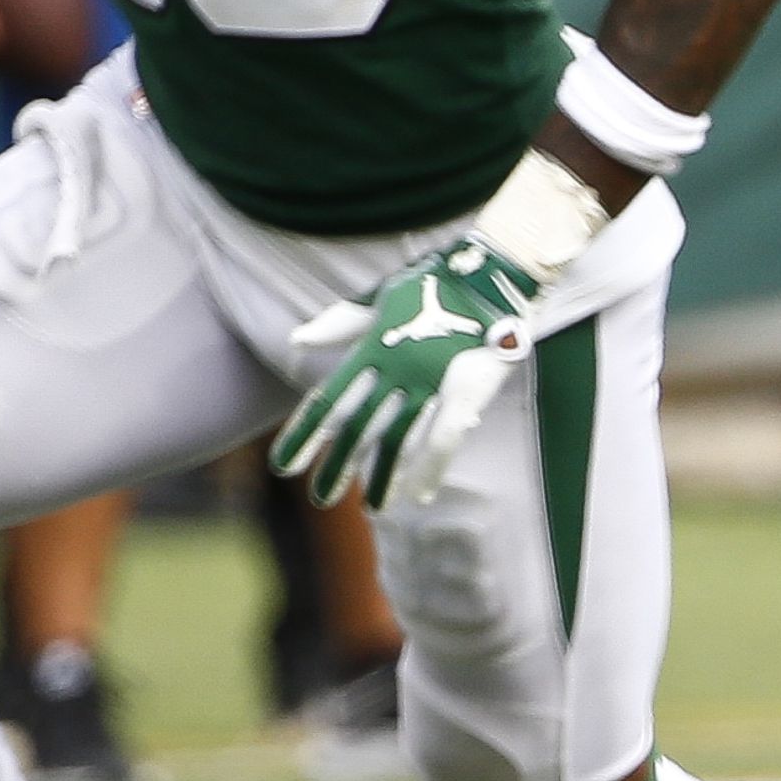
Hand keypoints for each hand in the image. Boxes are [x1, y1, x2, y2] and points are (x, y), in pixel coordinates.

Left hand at [272, 235, 546, 510]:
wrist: (495, 272)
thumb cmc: (436, 282)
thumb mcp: (383, 296)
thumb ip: (341, 322)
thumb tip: (297, 340)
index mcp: (374, 345)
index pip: (330, 399)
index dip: (306, 434)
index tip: (284, 465)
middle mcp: (399, 366)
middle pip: (359, 426)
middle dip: (338, 465)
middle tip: (321, 498)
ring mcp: (434, 381)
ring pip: (400, 441)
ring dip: (382, 477)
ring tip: (370, 508)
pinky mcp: (469, 391)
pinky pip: (446, 440)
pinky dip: (430, 470)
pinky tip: (418, 495)